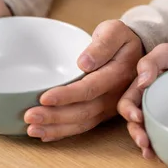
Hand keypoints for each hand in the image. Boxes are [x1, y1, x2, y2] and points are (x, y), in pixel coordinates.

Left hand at [24, 20, 142, 140]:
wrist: (138, 53)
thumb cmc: (121, 39)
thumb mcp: (115, 31)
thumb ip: (102, 44)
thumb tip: (84, 62)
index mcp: (117, 75)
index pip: (89, 88)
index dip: (66, 95)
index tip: (44, 98)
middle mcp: (114, 96)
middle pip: (83, 111)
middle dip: (55, 117)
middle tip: (29, 118)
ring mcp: (109, 108)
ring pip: (82, 123)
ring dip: (56, 128)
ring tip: (32, 130)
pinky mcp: (102, 114)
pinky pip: (83, 126)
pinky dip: (63, 133)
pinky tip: (45, 136)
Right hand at [117, 43, 167, 157]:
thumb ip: (152, 62)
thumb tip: (141, 83)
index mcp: (142, 88)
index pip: (127, 102)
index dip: (128, 111)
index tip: (137, 117)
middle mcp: (149, 105)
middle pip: (135, 123)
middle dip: (136, 134)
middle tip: (144, 142)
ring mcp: (163, 117)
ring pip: (148, 134)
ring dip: (146, 145)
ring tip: (150, 154)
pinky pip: (166, 139)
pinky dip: (162, 149)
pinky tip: (164, 156)